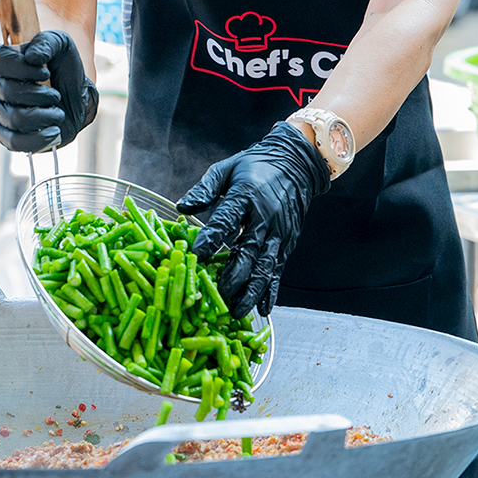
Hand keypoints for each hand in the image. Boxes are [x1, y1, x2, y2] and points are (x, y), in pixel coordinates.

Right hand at [0, 30, 98, 152]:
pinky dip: (39, 138)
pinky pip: (14, 142)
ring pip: (14, 118)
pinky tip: (54, 131)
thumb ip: (46, 43)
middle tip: (55, 95)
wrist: (74, 97)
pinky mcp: (4, 135)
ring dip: (44, 116)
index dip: (23, 68)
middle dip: (41, 94)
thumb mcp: (61, 45)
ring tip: (57, 112)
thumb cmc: (63, 68)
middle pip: (8, 92)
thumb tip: (33, 57)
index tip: (45, 72)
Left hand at [176, 121, 329, 317]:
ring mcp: (279, 233)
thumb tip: (181, 207)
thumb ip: (204, 190)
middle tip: (218, 296)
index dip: (212, 238)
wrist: (295, 165)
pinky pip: (278, 270)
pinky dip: (270, 291)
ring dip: (252, 291)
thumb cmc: (253, 167)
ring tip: (237, 311)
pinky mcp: (287, 244)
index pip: (227, 219)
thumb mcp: (225, 169)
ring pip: (265, 267)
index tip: (197, 256)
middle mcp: (265, 217)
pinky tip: (262, 309)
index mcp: (245, 195)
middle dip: (234, 276)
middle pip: (248, 251)